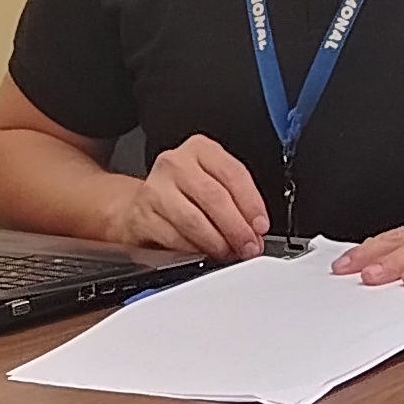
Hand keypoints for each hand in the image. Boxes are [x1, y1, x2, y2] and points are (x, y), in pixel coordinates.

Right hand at [118, 136, 269, 260]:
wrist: (142, 205)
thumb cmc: (184, 194)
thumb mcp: (212, 183)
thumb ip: (236, 202)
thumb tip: (254, 231)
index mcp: (200, 150)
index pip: (232, 173)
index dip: (251, 203)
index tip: (260, 226)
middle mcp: (175, 163)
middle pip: (213, 196)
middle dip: (236, 227)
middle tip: (249, 246)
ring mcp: (155, 188)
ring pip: (193, 219)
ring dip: (217, 242)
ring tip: (229, 252)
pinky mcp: (142, 216)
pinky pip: (174, 237)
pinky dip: (193, 250)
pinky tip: (204, 253)